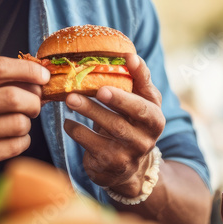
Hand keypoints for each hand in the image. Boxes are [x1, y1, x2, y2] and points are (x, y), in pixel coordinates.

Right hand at [0, 57, 49, 198]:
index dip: (27, 69)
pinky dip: (21, 142)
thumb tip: (32, 77)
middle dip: (33, 100)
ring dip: (26, 124)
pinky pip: (16, 146)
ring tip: (16, 125)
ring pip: (19, 123)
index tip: (43, 75)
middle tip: (34, 105)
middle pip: (14, 97)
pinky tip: (10, 140)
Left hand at [62, 49, 165, 197]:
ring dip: (90, 110)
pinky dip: (77, 130)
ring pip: (112, 127)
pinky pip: (92, 143)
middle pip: (135, 112)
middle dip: (118, 98)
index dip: (141, 75)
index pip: (150, 93)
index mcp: (154, 115)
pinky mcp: (112, 163)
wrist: (127, 169)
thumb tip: (128, 54)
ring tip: (70, 98)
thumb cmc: (128, 126)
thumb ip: (136, 83)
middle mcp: (148, 134)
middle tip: (99, 88)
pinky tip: (68, 121)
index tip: (129, 58)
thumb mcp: (136, 107)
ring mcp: (131, 151)